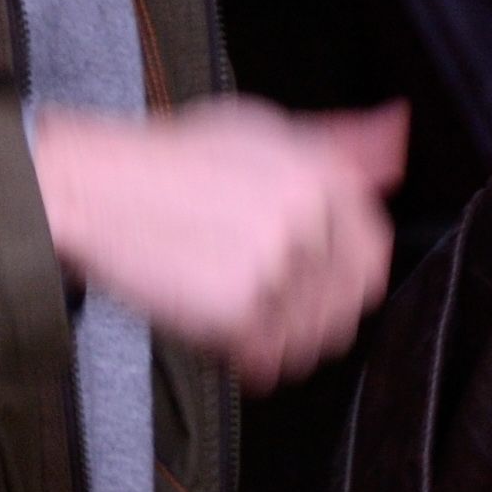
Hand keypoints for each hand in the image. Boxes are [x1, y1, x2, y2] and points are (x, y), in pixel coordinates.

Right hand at [32, 99, 403, 389]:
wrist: (95, 191)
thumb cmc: (170, 163)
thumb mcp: (260, 133)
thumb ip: (335, 143)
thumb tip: (396, 138)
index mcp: (322, 175)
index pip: (371, 251)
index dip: (341, 277)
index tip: (314, 286)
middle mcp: (309, 218)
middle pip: (344, 303)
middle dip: (308, 314)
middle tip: (264, 306)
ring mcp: (277, 266)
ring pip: (306, 338)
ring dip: (274, 339)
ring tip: (232, 312)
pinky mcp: (240, 309)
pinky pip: (265, 359)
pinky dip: (242, 358)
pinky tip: (215, 331)